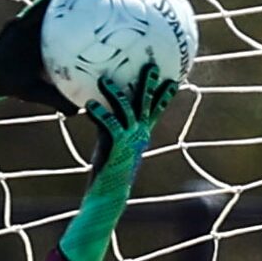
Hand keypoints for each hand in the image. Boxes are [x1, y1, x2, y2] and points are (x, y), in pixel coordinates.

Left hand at [60, 65, 179, 260]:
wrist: (109, 195)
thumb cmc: (107, 172)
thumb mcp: (109, 146)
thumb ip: (107, 129)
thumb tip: (94, 109)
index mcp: (141, 135)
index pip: (156, 109)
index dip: (164, 94)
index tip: (172, 78)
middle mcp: (139, 134)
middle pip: (147, 103)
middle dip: (150, 83)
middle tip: (151, 65)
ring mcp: (129, 139)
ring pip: (127, 109)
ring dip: (116, 92)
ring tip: (104, 79)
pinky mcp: (116, 145)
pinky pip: (108, 124)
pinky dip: (100, 112)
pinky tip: (89, 104)